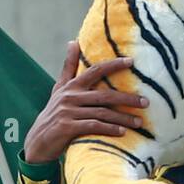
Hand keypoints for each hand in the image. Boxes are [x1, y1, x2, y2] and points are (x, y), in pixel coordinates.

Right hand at [22, 42, 148, 163]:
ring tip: (139, 122)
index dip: (113, 64)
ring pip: (102, 113)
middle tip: (146, 102)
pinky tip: (122, 132)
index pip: (95, 71)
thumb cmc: (53, 113)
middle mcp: (70, 97)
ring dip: (122, 118)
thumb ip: (69, 67)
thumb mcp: (59, 89)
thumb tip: (73, 41)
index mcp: (71, 86)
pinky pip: (93, 126)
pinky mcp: (67, 128)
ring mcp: (68, 112)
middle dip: (127, 98)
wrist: (37, 141)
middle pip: (104, 95)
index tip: (131, 61)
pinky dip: (108, 129)